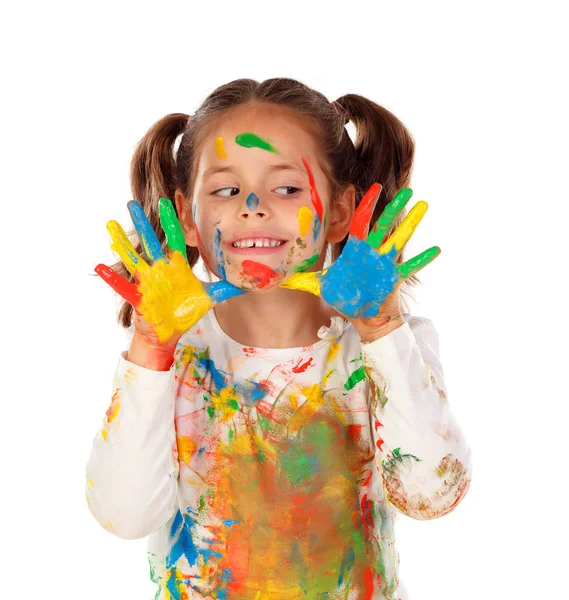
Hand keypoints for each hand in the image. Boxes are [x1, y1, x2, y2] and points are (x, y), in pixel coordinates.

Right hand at [95, 198, 244, 344]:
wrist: (168, 332)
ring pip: (133, 258)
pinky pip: (123, 286)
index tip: (171, 201)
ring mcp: (147, 282)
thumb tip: (249, 280)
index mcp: (176, 267)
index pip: (175, 239)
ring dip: (122, 243)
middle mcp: (160, 270)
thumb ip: (227, 287)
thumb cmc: (185, 312)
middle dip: (143, 223)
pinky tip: (97, 266)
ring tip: (110, 225)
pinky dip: (111, 278)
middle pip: (151, 242)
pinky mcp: (138, 297)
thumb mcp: (210, 298)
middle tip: (132, 203)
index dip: (173, 221)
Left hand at [280, 184, 439, 333]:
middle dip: (394, 208)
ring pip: (399, 240)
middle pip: (384, 226)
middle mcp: (373, 253)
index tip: (371, 187)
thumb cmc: (345, 298)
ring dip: (412, 224)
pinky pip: (410, 267)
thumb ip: (302, 279)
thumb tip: (279, 276)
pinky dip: (423, 259)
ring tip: (424, 206)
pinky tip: (436, 248)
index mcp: (356, 250)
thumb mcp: (320, 286)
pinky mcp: (394, 278)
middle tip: (406, 190)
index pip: (360, 223)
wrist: (362, 316)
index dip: (365, 205)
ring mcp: (386, 264)